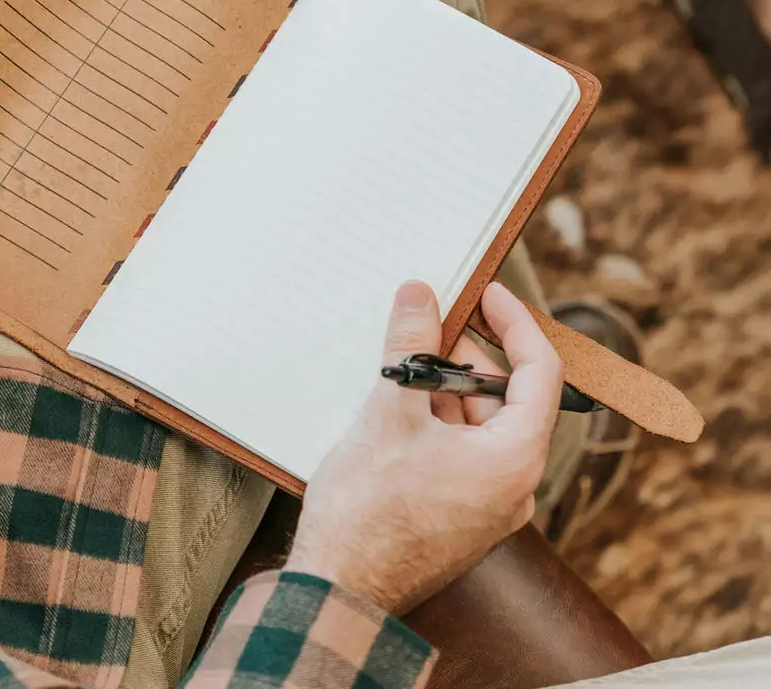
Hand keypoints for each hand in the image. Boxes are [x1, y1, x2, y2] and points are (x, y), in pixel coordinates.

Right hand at [285, 280, 562, 614]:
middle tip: (423, 323)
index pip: (538, 373)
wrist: (340, 587)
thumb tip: (419, 294)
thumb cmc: (369, 509)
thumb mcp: (390, 410)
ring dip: (442, 388)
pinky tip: (394, 406)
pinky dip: (434, 420)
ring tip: (397, 365)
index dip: (514, 323)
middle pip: (504, 396)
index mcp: (515, 458)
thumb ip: (410, 344)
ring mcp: (486, 504)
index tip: (487, 292)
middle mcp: (513, 484)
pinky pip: (460, 450)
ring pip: (477, 423)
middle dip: (463, 355)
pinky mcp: (459, 514)